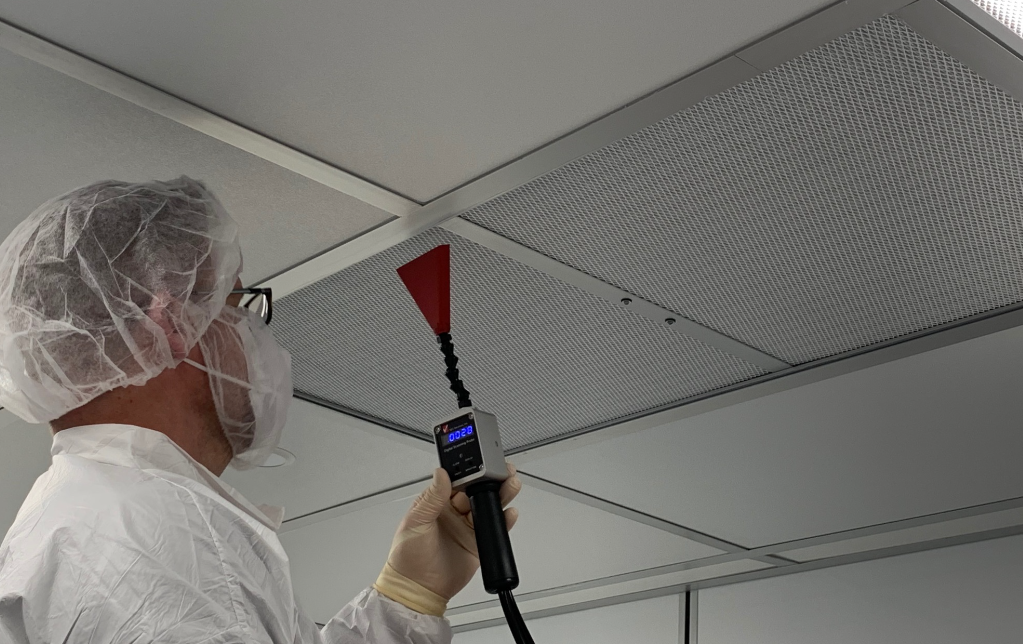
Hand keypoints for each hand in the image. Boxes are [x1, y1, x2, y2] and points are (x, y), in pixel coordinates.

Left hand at [374, 466, 521, 614]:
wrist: (417, 589)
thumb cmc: (408, 557)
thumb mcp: (416, 522)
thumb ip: (431, 498)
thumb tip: (441, 474)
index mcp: (436, 503)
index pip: (457, 481)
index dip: (470, 471)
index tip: (481, 464)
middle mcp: (453, 512)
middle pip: (476, 490)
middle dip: (490, 479)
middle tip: (502, 472)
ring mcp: (466, 527)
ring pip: (487, 506)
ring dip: (500, 495)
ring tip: (511, 486)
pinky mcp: (477, 543)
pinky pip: (493, 528)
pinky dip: (504, 520)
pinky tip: (509, 512)